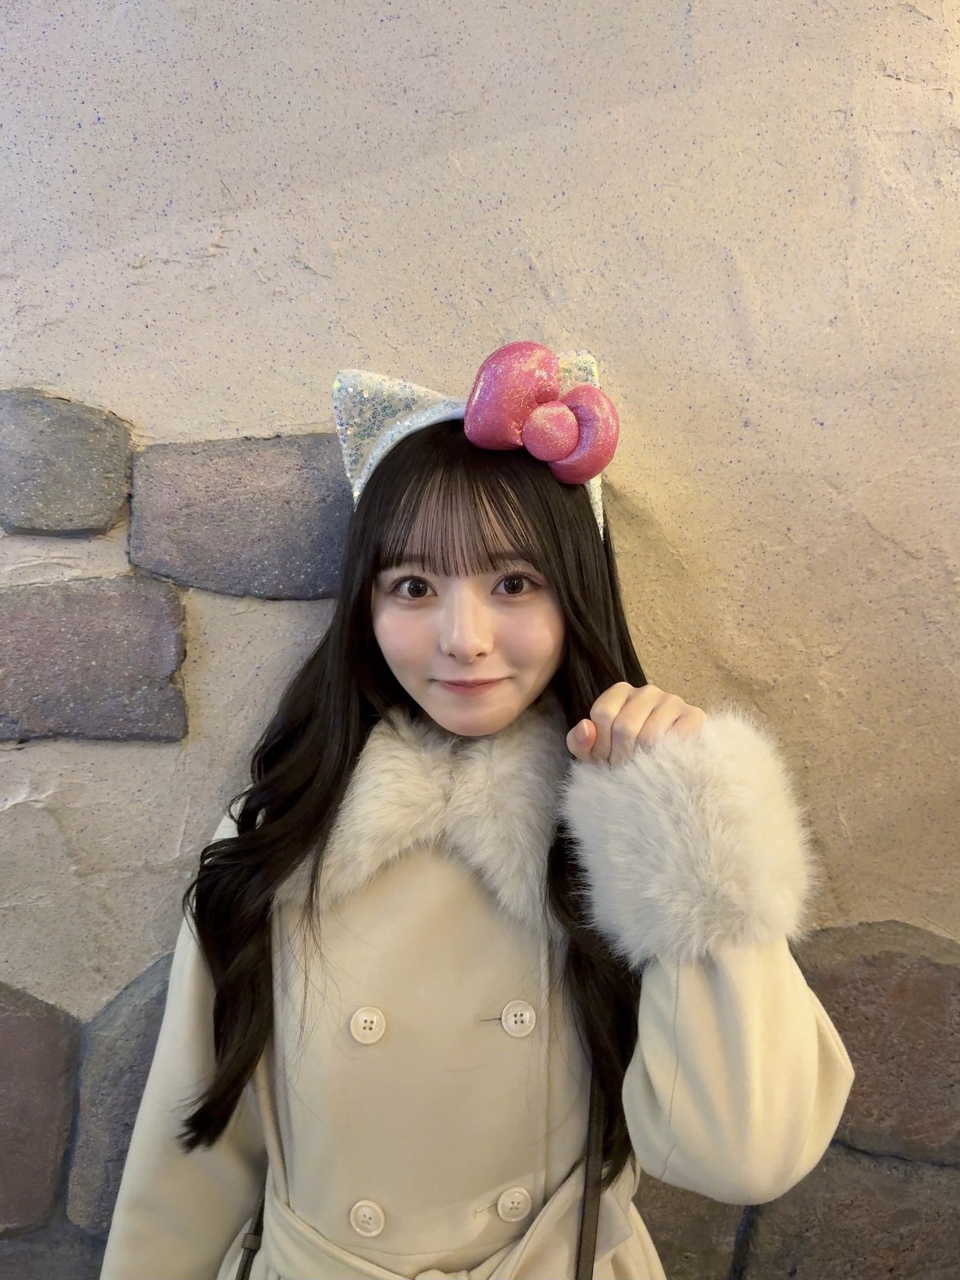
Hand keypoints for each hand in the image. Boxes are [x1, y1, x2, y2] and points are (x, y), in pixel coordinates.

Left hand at [566, 683, 706, 765]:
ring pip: (649, 736)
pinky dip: (667, 757)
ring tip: (641, 772)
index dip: (601, 745)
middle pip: (625, 726)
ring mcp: (673, 702)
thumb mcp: (595, 751)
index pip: (603, 714)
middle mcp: (647, 691)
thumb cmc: (625, 755)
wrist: (665, 768)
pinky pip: (676, 738)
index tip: (605, 761)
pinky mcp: (695, 717)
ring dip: (642, 762)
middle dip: (620, 756)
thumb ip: (580, 741)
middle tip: (624, 771)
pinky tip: (663, 764)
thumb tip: (586, 728)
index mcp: (621, 692)